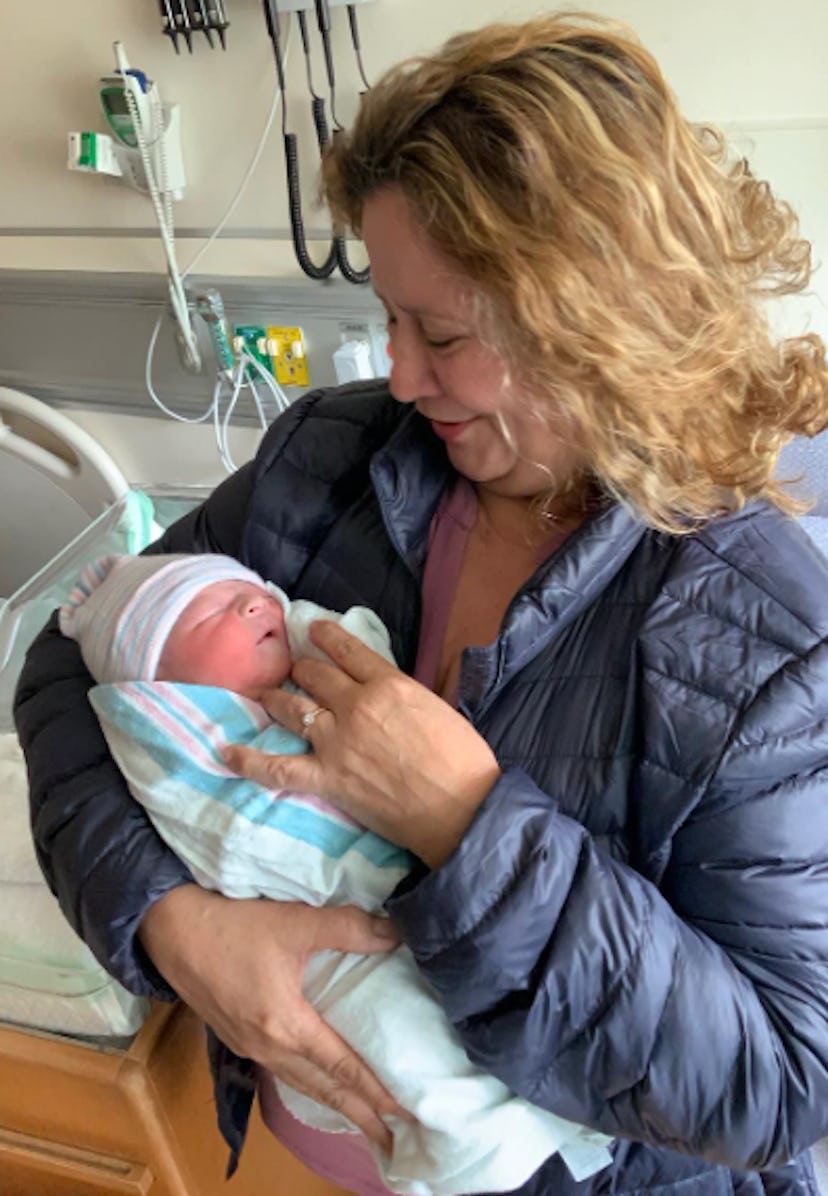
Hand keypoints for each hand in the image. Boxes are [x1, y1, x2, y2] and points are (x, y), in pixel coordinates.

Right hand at [139, 884, 404, 1148]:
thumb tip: (396, 934)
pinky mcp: (236, 1037)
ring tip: (366, 1120)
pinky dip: (310, 1084)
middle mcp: (267, 1048)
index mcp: (285, 1026)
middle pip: (323, 1089)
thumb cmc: (231, 924)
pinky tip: (320, 1082)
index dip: (376, 1091)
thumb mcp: (294, 921)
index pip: (342, 1068)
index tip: (406, 1113)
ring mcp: (248, 1046)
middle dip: (362, 1115)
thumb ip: (348, 928)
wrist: (170, 928)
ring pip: (302, 1084)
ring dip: (336, 1103)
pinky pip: (283, 1072)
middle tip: (397, 1138)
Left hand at [224, 620, 501, 867]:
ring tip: (266, 694)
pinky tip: (227, 751)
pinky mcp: (327, 777)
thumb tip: (390, 695)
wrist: (460, 807)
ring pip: (293, 708)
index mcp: (389, 684)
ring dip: (277, 698)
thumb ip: (405, 696)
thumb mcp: (438, 708)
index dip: (326, 636)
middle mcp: (355, 704)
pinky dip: (250, 759)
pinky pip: (277, 766)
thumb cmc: (464, 760)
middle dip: (302, 669)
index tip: (312, 629)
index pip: (348, 650)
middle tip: (295, 671)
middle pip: (315, 675)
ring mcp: (336, 741)